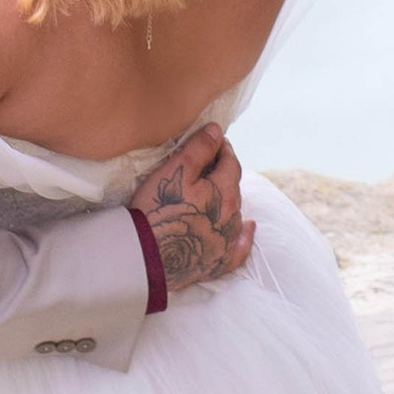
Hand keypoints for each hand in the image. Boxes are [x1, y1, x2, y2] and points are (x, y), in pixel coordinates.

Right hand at [136, 125, 253, 295]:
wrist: (145, 257)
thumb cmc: (157, 210)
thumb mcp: (175, 171)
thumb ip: (199, 149)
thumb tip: (217, 130)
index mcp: (225, 192)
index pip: (231, 163)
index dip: (223, 149)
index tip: (214, 141)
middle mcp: (233, 217)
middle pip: (233, 187)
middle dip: (223, 173)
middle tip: (207, 165)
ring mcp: (227, 242)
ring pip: (235, 213)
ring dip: (227, 200)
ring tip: (213, 193)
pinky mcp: (219, 262)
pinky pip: (240, 247)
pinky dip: (244, 236)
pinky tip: (248, 228)